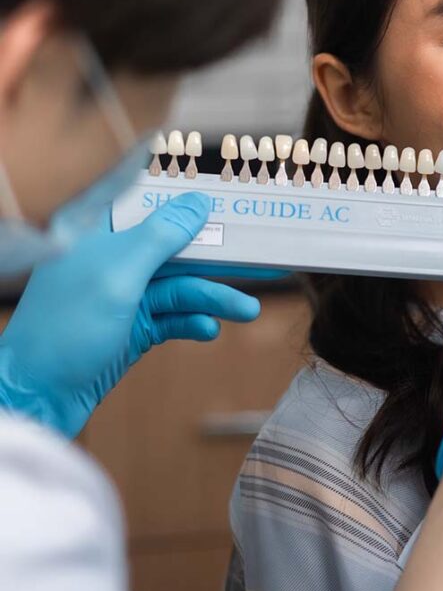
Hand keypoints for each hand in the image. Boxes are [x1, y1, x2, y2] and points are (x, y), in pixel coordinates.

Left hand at [0, 193, 259, 437]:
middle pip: (175, 247)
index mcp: (97, 233)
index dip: (188, 195)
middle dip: (216, 257)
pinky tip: (208, 330)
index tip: (231, 192)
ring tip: (248, 312)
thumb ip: (160, 236)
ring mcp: (123, 295)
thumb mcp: (118, 276)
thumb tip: (198, 202)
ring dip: (213, 298)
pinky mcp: (133, 328)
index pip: (149, 199)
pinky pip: (173, 318)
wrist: (36, 398)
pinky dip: (192, 323)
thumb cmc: (65, 330)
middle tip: (259, 259)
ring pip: (180, 287)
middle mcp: (111, 259)